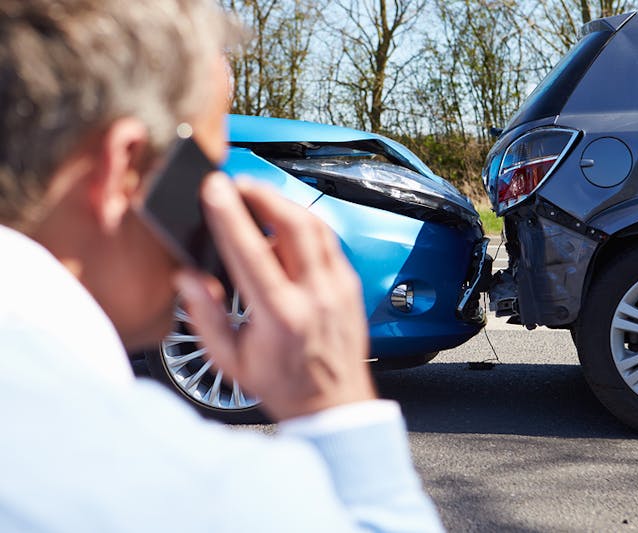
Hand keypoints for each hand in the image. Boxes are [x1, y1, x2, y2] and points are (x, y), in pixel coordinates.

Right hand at [174, 173, 375, 420]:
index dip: (230, 215)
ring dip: (284, 203)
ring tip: (257, 197)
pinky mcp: (351, 284)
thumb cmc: (283, 385)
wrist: (334, 405)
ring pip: (316, 226)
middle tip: (237, 184)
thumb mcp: (231, 361)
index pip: (252, 251)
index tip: (214, 188)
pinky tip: (285, 226)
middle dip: (262, 193)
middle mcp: (315, 296)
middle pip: (294, 224)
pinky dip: (304, 225)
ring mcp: (339, 287)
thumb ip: (205, 316)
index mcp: (281, 316)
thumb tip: (187, 277)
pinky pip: (328, 241)